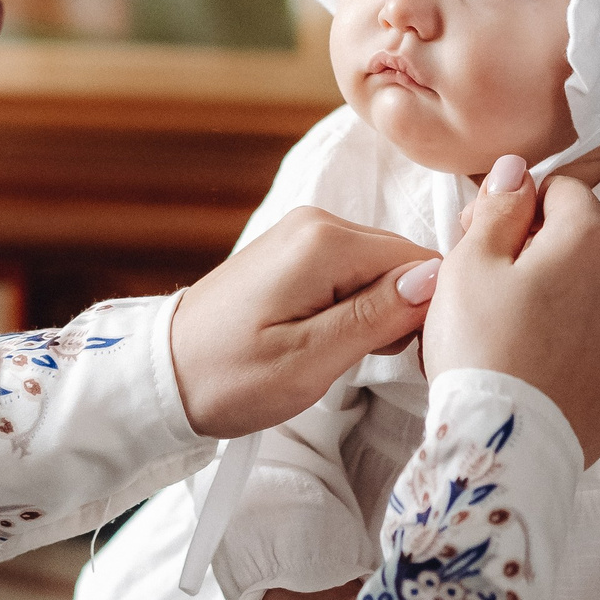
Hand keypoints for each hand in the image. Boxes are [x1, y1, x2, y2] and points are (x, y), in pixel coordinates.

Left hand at [170, 208, 439, 438]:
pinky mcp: (293, 252)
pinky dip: (351, 307)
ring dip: (374, 314)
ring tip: (334, 353)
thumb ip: (376, 315)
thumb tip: (437, 277)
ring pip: (378, 270)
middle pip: (400, 261)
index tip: (397, 354)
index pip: (419, 262)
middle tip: (361, 360)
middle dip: (398, 312)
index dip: (423, 312)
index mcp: (325, 241)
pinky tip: (324, 338)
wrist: (162, 374)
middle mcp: (317, 222)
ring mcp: (302, 234)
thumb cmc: (228, 376)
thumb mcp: (309, 359)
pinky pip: (350, 272)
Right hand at [422, 156, 599, 465]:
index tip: (482, 238)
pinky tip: (532, 371)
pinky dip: (570, 352)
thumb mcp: (470, 261)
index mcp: (589, 240)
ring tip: (506, 338)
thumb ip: (499, 206)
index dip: (516, 207)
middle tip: (483, 289)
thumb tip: (517, 169)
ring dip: (556, 303)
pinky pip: (598, 351)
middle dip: (536, 255)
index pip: (562, 190)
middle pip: (579, 245)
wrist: (506, 446)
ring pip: (591, 299)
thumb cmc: (481, 345)